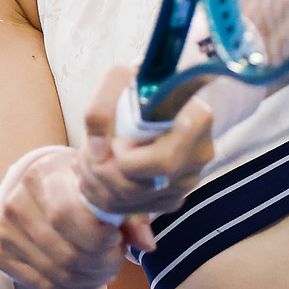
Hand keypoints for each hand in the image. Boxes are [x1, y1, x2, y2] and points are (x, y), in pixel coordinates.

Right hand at [0, 146, 126, 288]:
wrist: (36, 194)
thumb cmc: (78, 188)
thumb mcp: (103, 189)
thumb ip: (129, 214)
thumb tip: (148, 244)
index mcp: (42, 175)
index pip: (65, 214)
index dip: (96, 235)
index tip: (116, 237)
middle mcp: (16, 202)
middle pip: (66, 251)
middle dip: (101, 263)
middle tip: (117, 257)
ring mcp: (4, 231)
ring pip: (58, 273)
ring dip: (92, 279)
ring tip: (107, 268)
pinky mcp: (0, 256)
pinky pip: (46, 285)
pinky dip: (75, 288)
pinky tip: (88, 277)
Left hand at [76, 65, 213, 251]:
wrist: (145, 102)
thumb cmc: (135, 87)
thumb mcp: (116, 79)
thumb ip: (101, 107)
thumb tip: (100, 152)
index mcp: (196, 120)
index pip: (165, 160)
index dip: (131, 160)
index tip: (115, 142)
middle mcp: (199, 154)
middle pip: (144, 186)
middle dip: (104, 173)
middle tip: (90, 154)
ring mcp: (187, 180)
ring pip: (132, 200)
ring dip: (98, 183)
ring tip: (89, 159)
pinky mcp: (171, 198)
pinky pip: (132, 209)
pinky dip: (105, 195)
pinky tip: (102, 171)